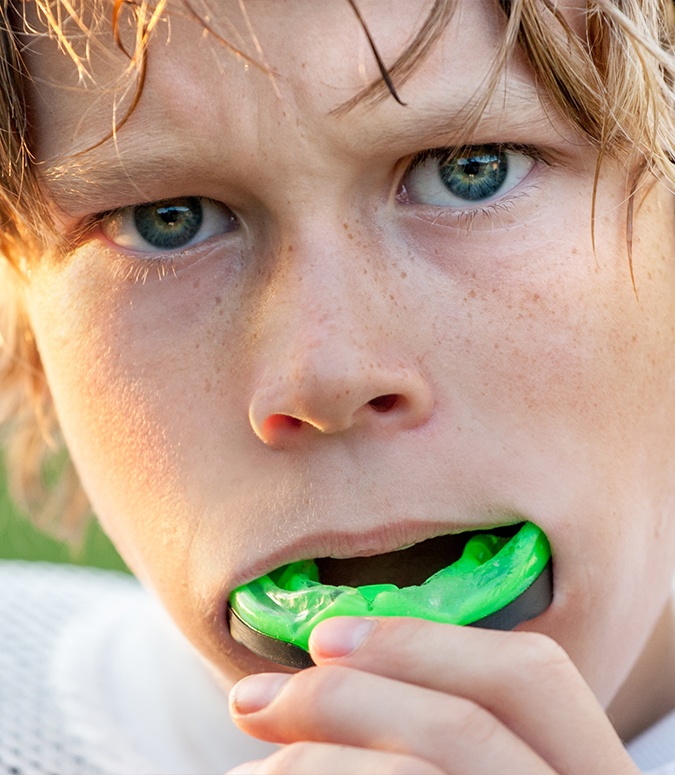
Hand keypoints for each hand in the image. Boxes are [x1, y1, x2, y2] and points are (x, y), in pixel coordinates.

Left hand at [227, 617, 640, 773]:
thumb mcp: (477, 761)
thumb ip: (440, 731)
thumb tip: (339, 660)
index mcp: (589, 773)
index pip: (533, 677)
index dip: (423, 642)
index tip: (324, 638)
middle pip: (466, 725)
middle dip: (344, 697)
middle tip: (251, 700)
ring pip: (415, 774)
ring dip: (312, 759)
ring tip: (250, 772)